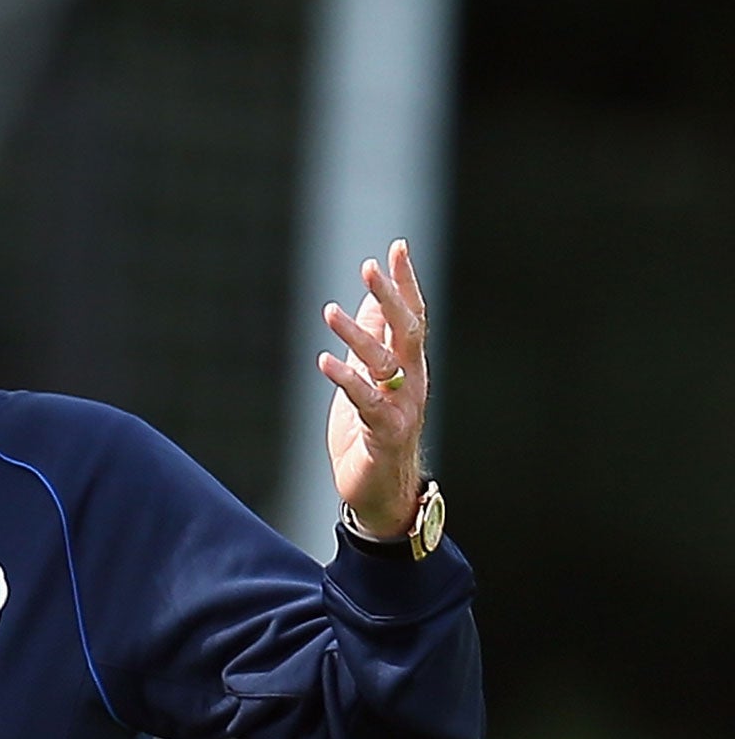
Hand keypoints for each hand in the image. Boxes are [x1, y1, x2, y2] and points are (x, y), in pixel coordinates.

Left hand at [320, 239, 429, 537]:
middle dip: (389, 296)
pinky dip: (346, 379)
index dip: (405, 282)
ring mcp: (402, 406)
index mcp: (409, 365)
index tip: (397, 248)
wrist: (381, 490)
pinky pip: (366, 401)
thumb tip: (373, 299)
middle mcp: (412, 380)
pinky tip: (325, 361)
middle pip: (405, 330)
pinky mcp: (385, 432)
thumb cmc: (372, 431)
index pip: (412, 315)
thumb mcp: (371, 377)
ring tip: (330, 311)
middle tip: (370, 266)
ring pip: (383, 362)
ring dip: (357, 334)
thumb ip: (375, 340)